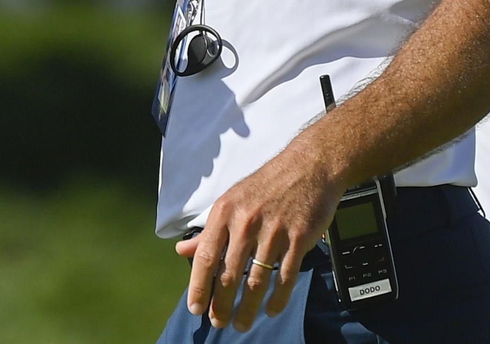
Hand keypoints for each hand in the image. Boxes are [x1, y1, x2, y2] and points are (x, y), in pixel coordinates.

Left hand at [173, 141, 345, 331]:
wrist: (307, 167)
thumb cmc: (265, 186)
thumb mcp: (230, 202)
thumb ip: (208, 231)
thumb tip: (182, 250)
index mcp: (224, 213)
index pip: (206, 257)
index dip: (199, 287)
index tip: (196, 308)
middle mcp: (246, 223)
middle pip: (229, 275)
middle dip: (221, 304)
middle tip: (218, 322)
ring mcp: (273, 232)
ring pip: (256, 281)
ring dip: (248, 308)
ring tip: (242, 323)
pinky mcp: (299, 239)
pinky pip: (286, 277)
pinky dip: (277, 299)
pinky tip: (270, 310)